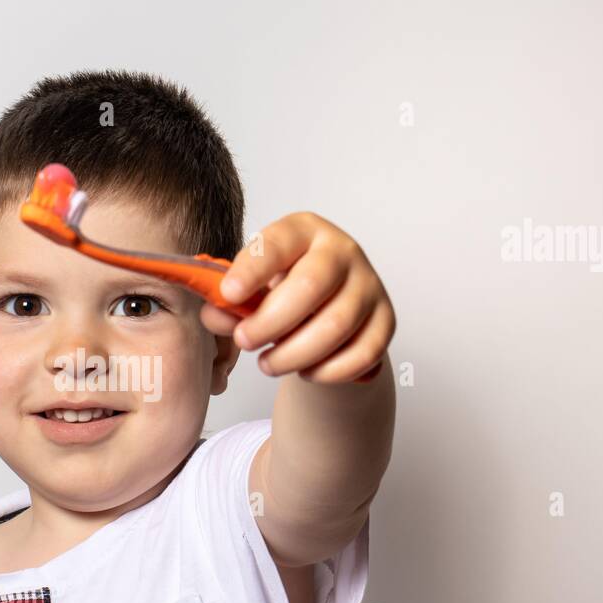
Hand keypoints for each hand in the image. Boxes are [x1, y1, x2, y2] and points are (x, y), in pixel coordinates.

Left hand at [200, 213, 395, 384]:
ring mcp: (369, 285)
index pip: (277, 243)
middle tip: (245, 341)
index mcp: (303, 231)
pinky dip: (328, 371)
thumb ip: (230, 303)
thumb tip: (216, 316)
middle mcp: (342, 251)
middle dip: (270, 322)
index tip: (228, 295)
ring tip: (269, 364)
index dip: (252, 270)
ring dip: (294, 354)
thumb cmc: (284, 292)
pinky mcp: (386, 320)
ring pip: (334, 327)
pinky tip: (306, 371)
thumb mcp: (254, 289)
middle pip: (310, 286)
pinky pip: (361, 354)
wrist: (328, 311)